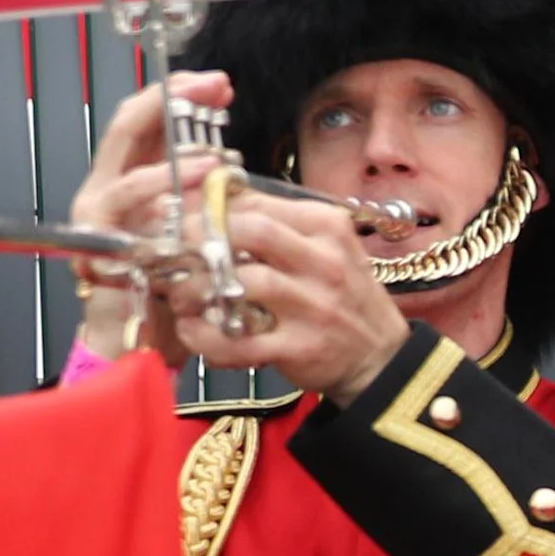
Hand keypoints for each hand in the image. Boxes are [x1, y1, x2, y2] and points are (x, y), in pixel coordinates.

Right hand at [66, 70, 234, 372]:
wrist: (142, 340)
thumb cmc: (171, 284)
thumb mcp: (190, 226)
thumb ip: (198, 190)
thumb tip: (225, 152)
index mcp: (127, 176)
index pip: (146, 120)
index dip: (178, 94)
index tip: (218, 83)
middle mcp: (104, 189)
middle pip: (128, 127)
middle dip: (171, 101)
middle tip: (214, 88)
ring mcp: (98, 219)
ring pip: (128, 174)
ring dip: (174, 162)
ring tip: (215, 158)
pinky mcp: (98, 250)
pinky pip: (130, 218)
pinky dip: (162, 203)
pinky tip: (196, 199)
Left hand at [171, 191, 409, 401]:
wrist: (381, 357)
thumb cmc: (343, 296)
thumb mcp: (325, 246)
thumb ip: (278, 223)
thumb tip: (214, 198)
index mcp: (327, 227)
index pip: (258, 202)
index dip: (207, 207)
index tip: (178, 216)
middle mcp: (324, 262)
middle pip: (252, 231)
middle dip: (202, 237)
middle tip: (174, 251)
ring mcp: (314, 307)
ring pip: (242, 283)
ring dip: (197, 288)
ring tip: (179, 294)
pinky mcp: (300, 349)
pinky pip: (240, 342)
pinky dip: (205, 338)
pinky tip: (192, 331)